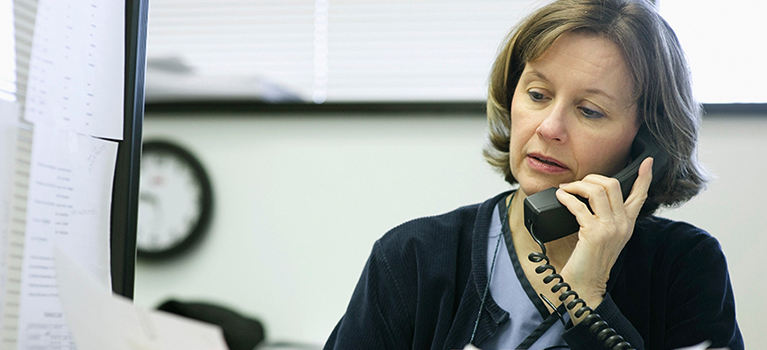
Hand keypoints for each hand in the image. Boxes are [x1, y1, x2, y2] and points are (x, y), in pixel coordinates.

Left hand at [554, 157, 653, 321]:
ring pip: (597, 191)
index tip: (647, 162)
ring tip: (565, 190)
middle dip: (591, 178)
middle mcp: (623, 224)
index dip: (644, 177)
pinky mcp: (594, 233)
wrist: (585, 286)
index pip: (640, 196)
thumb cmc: (590, 262)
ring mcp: (610, 228)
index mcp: (627, 224)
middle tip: (576, 184)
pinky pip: (579, 206)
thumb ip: (603, 218)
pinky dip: (566, 198)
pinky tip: (560, 197)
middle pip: (613, 185)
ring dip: (577, 186)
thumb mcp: (604, 237)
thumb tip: (588, 196)